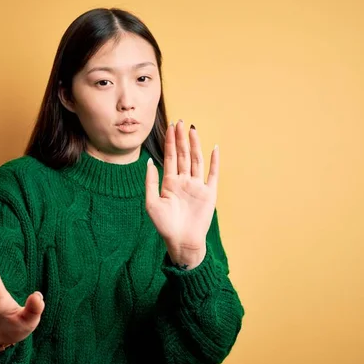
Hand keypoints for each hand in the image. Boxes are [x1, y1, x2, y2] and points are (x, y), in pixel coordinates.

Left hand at [145, 120, 218, 269]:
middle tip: (180, 121)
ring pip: (196, 160)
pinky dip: (214, 161)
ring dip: (195, 145)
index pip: (170, 157)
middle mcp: (184, 181)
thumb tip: (149, 162)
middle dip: (181, 138)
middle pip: (183, 155)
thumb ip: (150, 182)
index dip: (170, 142)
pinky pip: (212, 174)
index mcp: (170, 182)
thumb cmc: (165, 226)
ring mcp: (197, 186)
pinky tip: (214, 148)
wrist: (182, 242)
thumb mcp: (151, 203)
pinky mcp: (209, 193)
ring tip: (193, 129)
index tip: (170, 126)